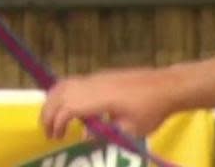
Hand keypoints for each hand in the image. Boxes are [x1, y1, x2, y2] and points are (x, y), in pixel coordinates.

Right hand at [40, 67, 179, 139]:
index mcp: (98, 99)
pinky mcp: (98, 76)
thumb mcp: (130, 130)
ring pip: (62, 85)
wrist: (165, 86)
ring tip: (54, 120)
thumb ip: (105, 134)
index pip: (67, 108)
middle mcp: (90, 85)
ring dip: (53, 102)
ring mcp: (93, 78)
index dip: (57, 123)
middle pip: (58, 94)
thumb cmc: (150, 110)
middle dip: (49, 113)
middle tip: (48, 132)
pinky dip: (62, 95)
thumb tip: (85, 137)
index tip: (56, 138)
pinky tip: (69, 108)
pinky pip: (71, 83)